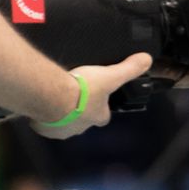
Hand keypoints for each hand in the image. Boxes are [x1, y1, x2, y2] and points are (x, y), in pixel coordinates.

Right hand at [31, 53, 153, 138]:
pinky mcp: (42, 128)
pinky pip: (44, 123)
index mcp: (97, 117)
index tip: (97, 98)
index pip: (104, 116)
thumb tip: (146, 60)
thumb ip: (129, 68)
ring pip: (63, 123)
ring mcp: (61, 130)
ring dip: (61, 113)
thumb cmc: (81, 89)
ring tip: (56, 98)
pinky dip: (44, 116)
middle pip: (83, 121)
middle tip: (74, 96)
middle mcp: (80, 128)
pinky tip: (42, 103)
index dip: (101, 108)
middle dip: (79, 111)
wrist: (50, 96)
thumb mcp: (110, 75)